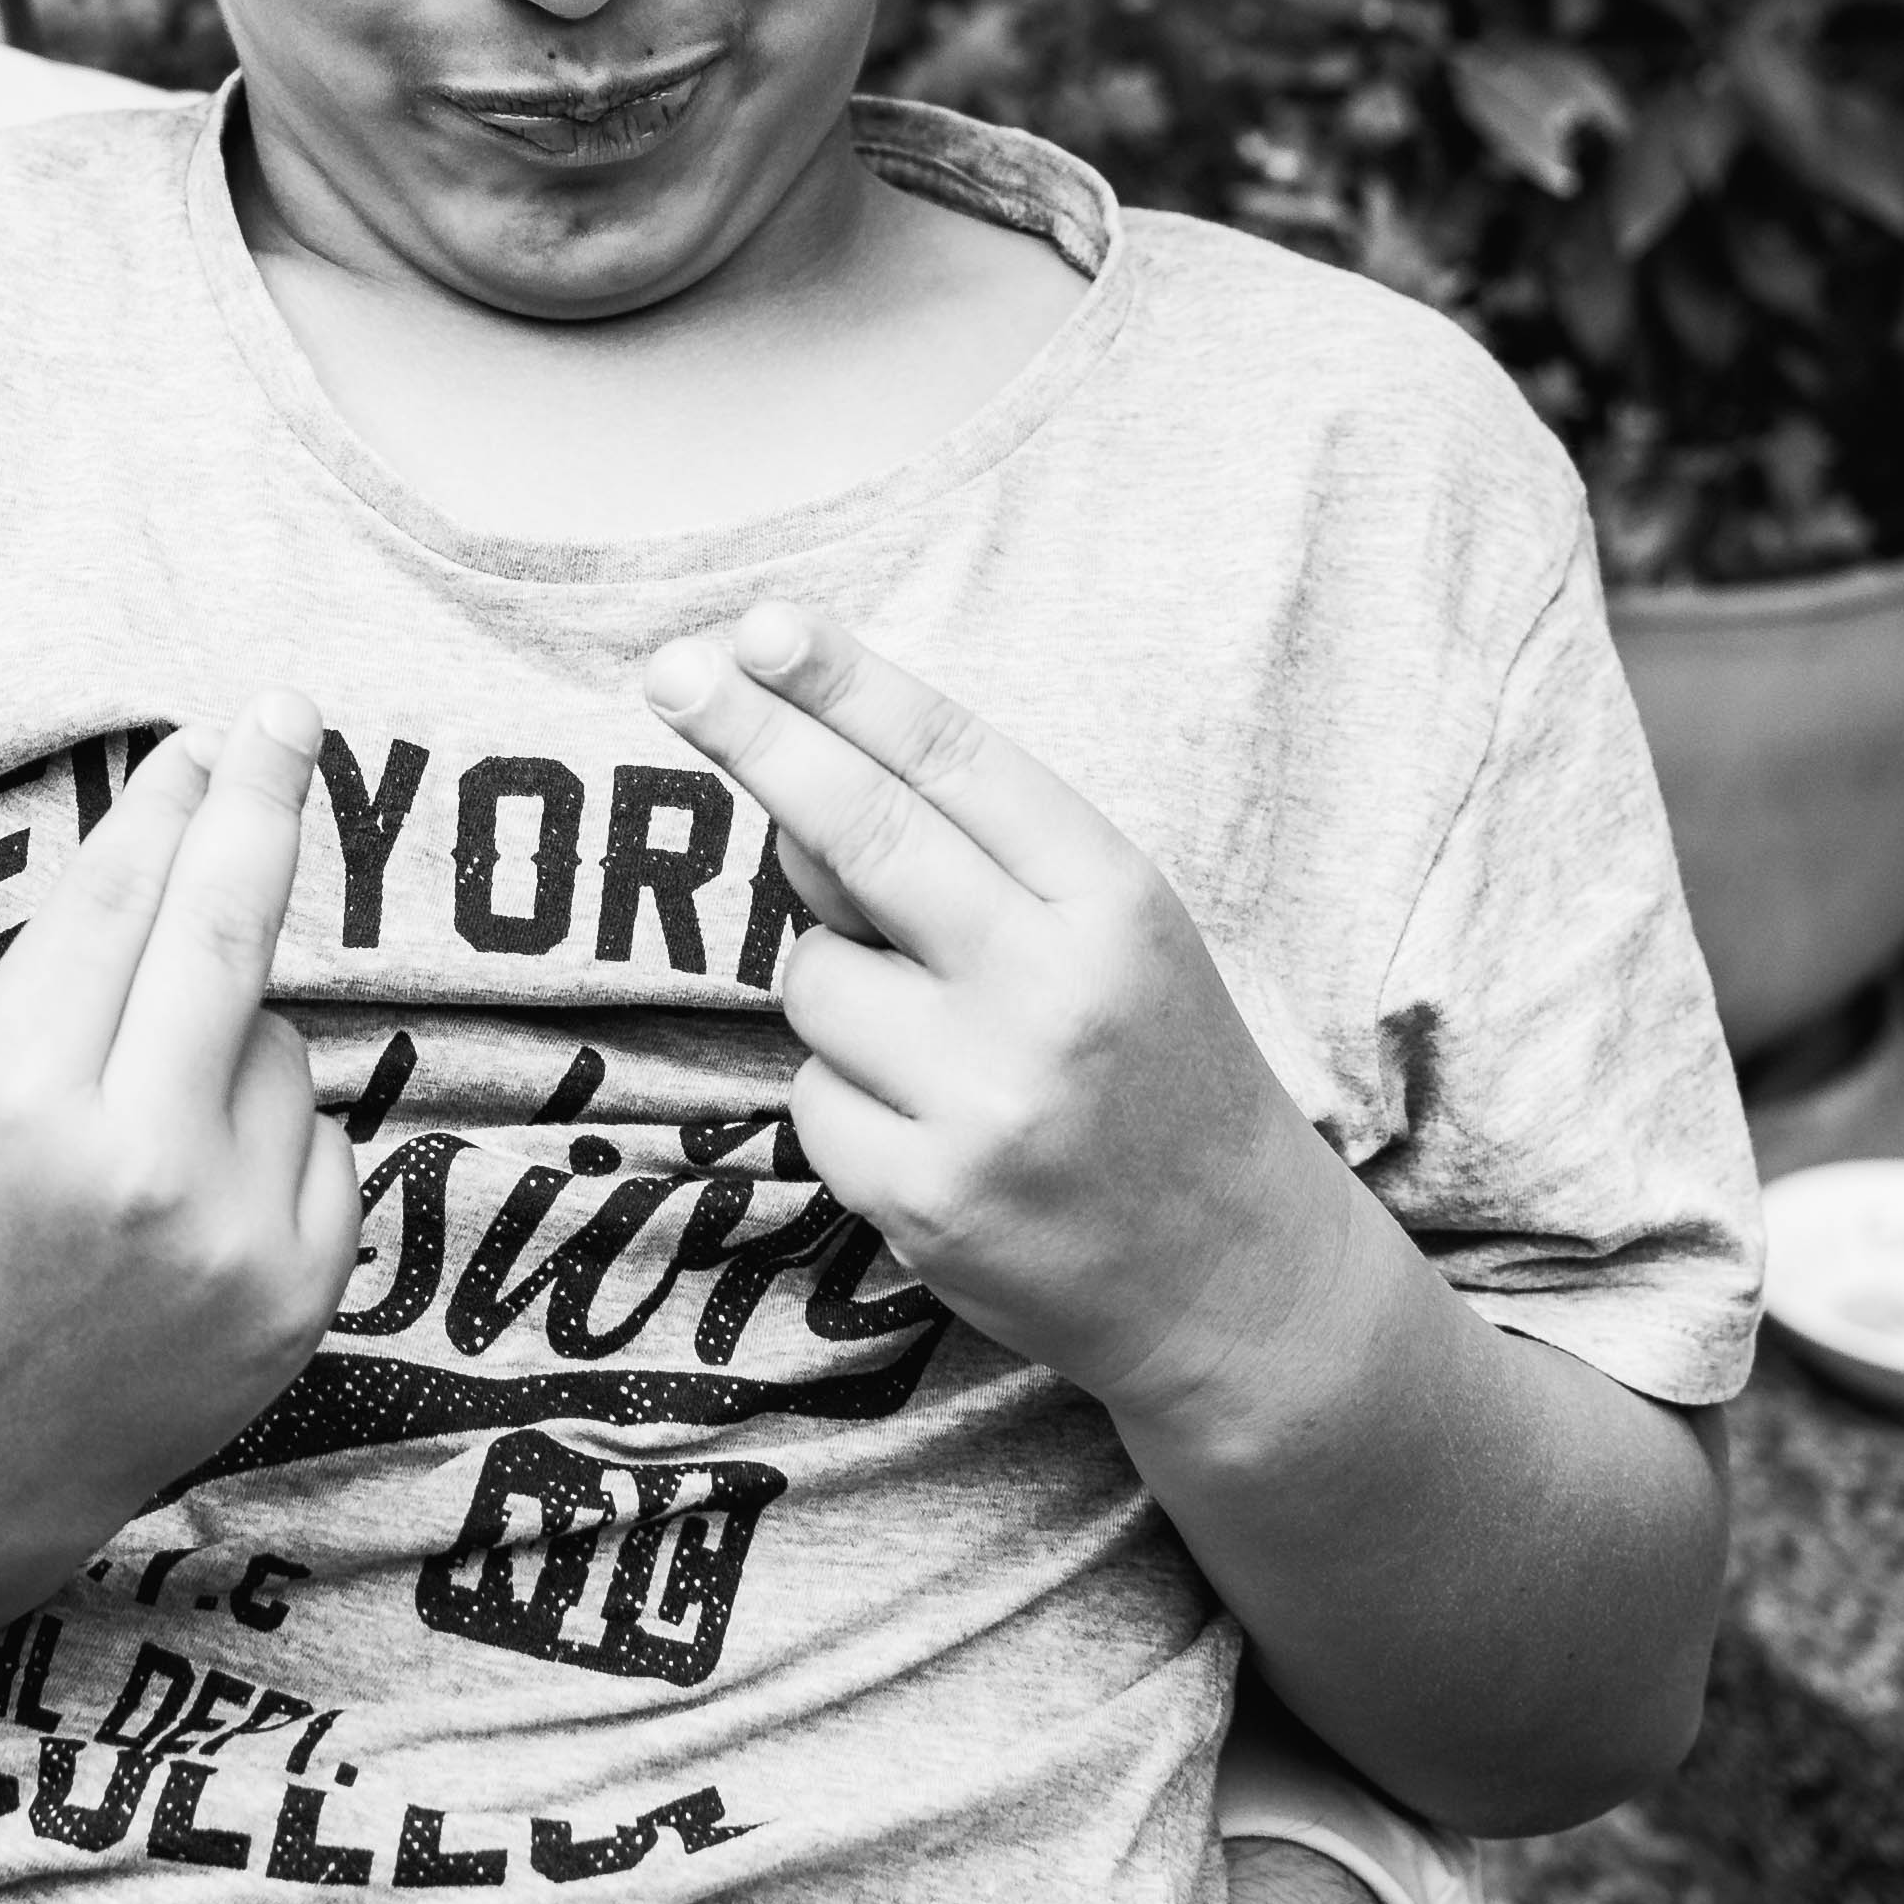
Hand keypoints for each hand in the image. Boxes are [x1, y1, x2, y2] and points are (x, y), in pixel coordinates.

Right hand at [0, 684, 359, 1575]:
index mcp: (20, 1103)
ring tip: (139, 1130)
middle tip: (290, 716)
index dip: (170, 804)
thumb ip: (60, 974)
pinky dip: (268, 1138)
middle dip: (263, 808)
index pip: (119, 902)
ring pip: (281, 1045)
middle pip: (230, 935)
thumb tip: (187, 824)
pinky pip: (318, 1141)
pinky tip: (188, 1200)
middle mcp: (139, 1170)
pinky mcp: (300, 1297)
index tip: (212, 733)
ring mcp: (233, 1242)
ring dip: (230, 1042)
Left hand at [633, 604, 1386, 1445]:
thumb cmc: (1155, 1072)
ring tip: (944, 1048)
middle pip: (862, 832)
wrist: (1233, 1279)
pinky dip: (849, 1102)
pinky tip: (937, 1133)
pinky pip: (810, 1098)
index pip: (956, 762)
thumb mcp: (1106, 936)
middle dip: (753, 739)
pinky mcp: (926, 1198)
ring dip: (839, 992)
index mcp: (1113, 903)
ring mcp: (986, 1102)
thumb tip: (790, 798)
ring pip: (813, 979)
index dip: (848, 684)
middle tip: (670, 669)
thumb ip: (968, 862)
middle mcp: (1053, 992)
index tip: (762, 624)